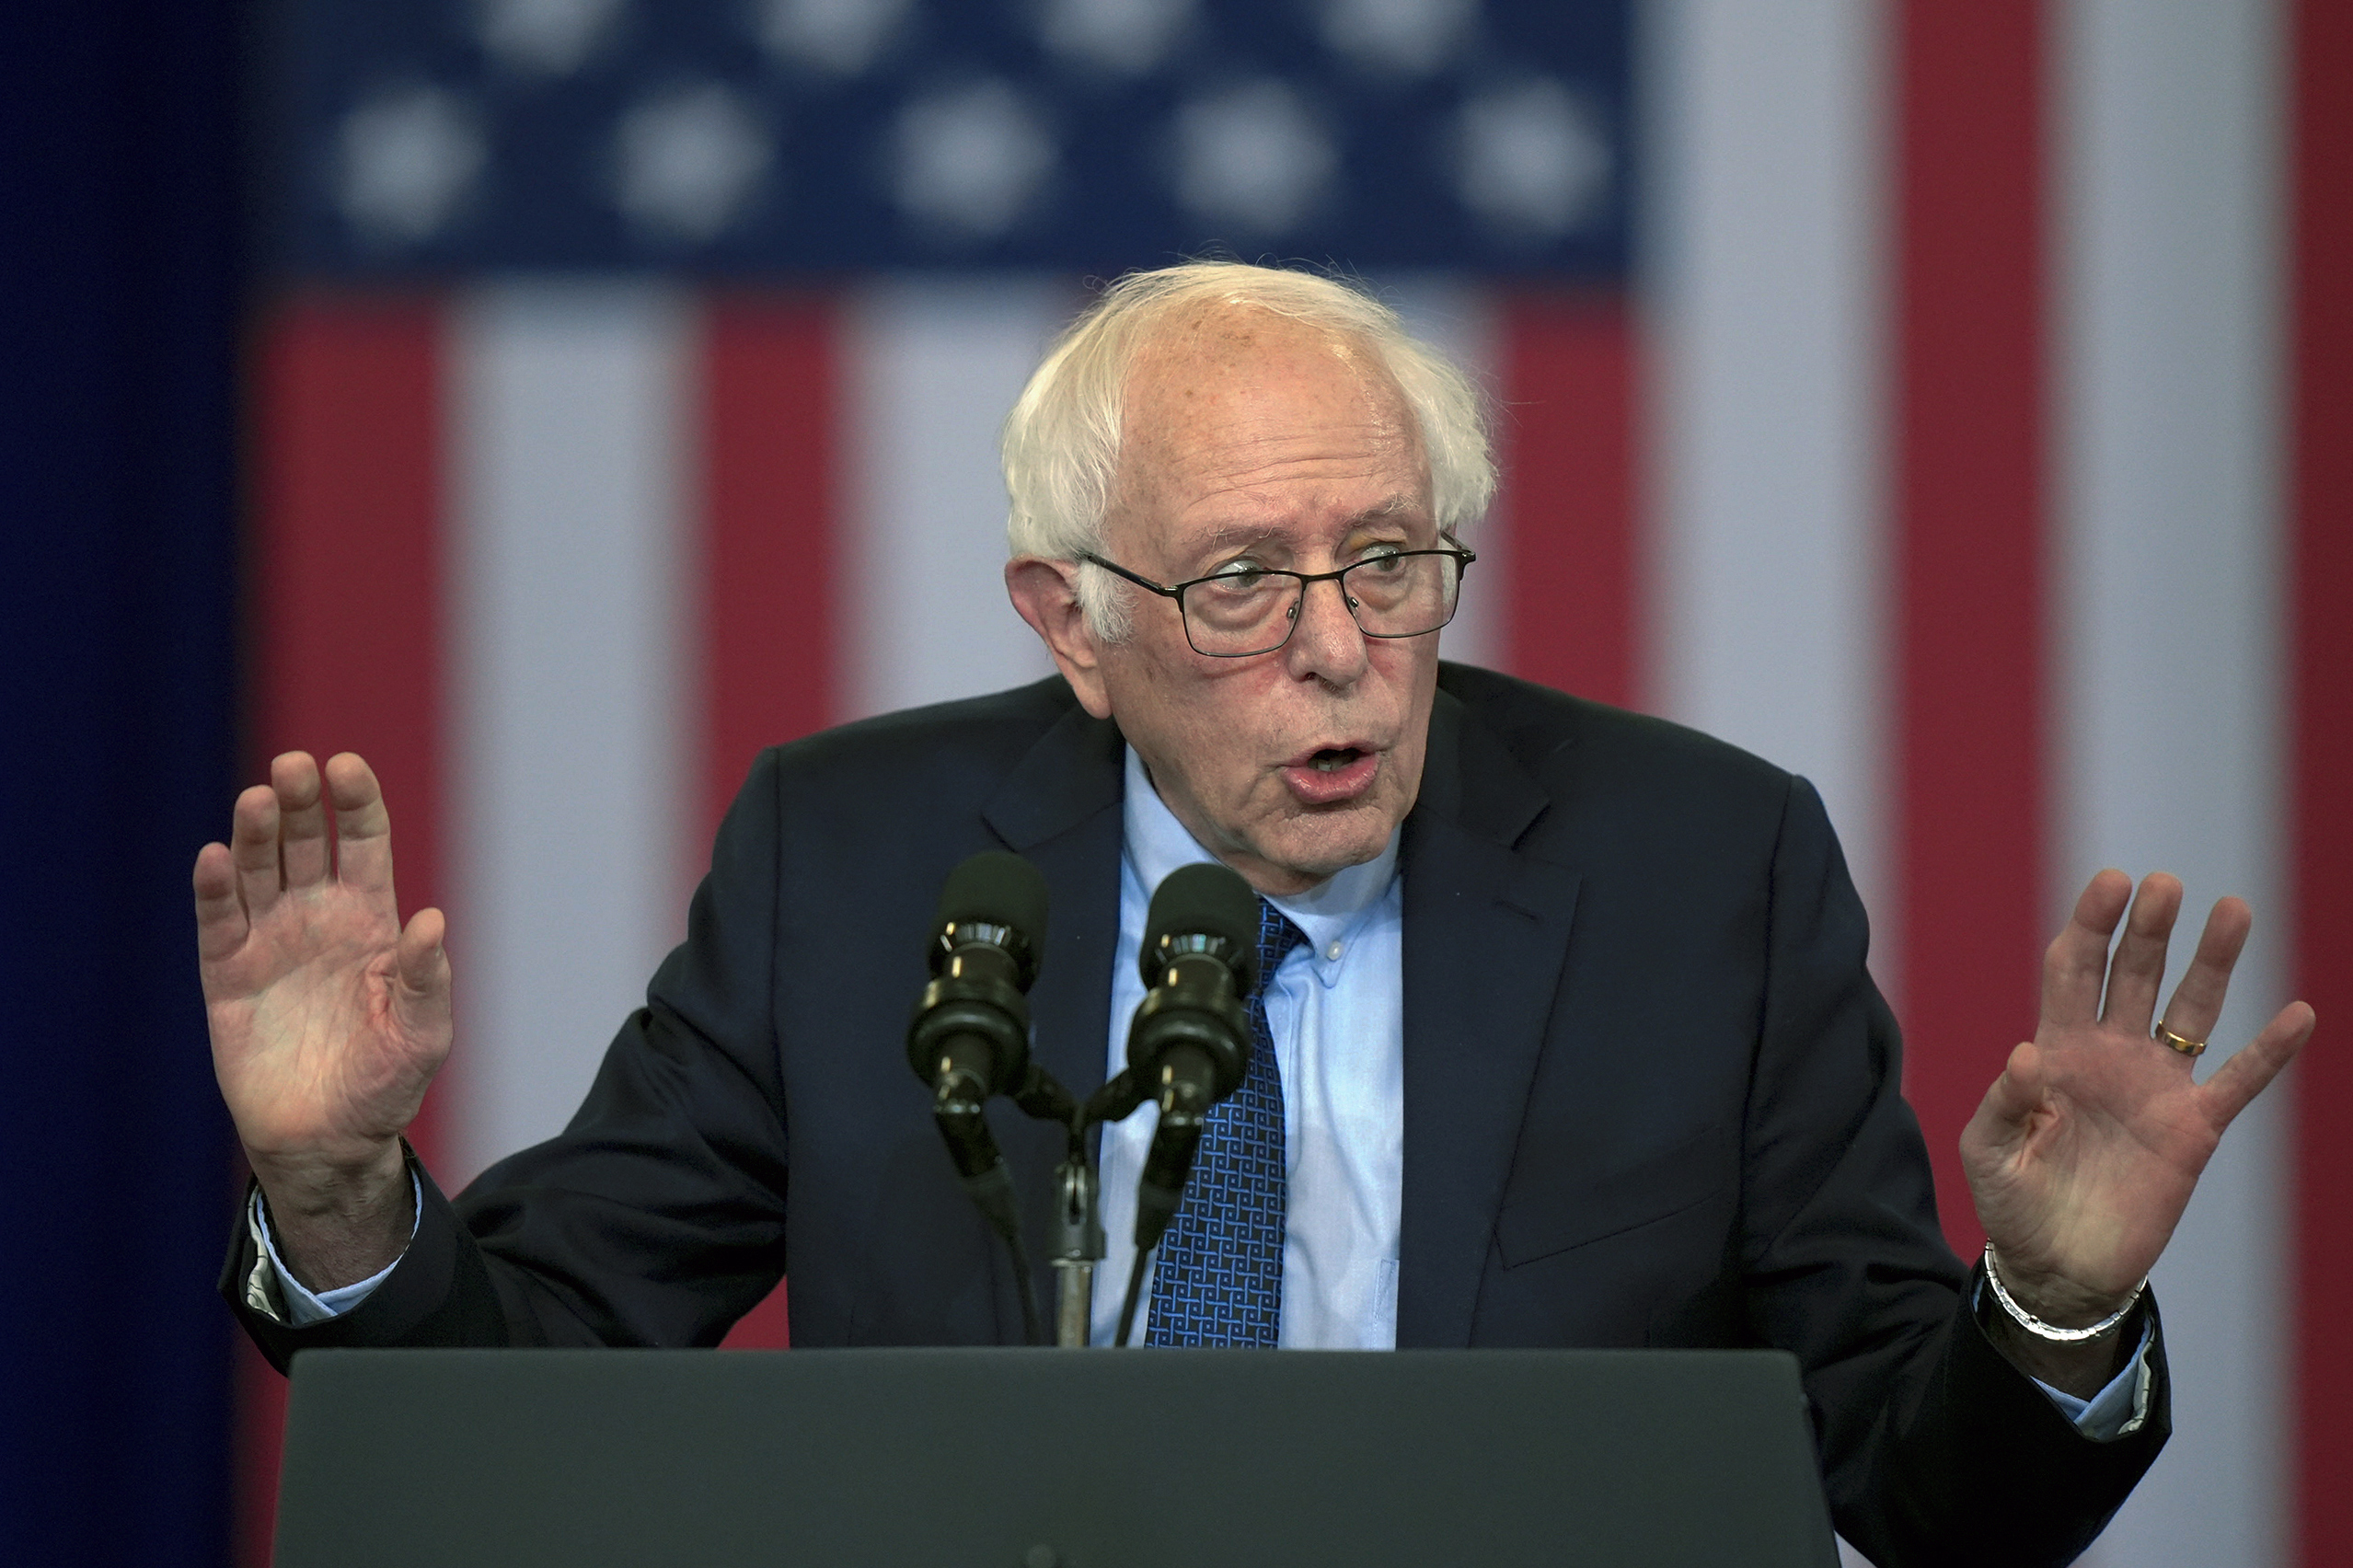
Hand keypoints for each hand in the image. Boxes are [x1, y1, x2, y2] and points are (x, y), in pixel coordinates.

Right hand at [193, 752, 451, 1287]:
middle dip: (301, 801)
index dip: (356, 802)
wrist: (328, 1139)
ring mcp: (270, 942)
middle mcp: (318, 919)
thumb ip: (426, 979)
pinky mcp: (227, 974)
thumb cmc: (386, 1084)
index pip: (364, 844)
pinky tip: (215, 857)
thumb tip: (433, 921)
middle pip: (307, 843)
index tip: (346, 766)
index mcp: (371, 921)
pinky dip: (214, 888)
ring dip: (257, 831)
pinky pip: (218, 921)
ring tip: (259, 798)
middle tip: (293, 765)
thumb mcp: (422, 1035)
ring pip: (258, 869)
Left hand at [1963, 870, 2313, 1344]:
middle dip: (2149, 929)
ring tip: (2233, 909)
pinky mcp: (2193, 1129)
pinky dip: (2269, 1051)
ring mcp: (2156, 1087)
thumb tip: (2028, 1055)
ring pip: (2191, 1011)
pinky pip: (2238, 1082)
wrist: (2056, 1267)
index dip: (2090, 925)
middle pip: (2134, 974)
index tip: (2111, 883)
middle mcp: (2110, 1055)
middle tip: (2166, 884)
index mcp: (2056, 1048)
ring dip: (2212, 963)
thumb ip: (2004, 1103)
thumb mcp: (1988, 1152)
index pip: (2073, 969)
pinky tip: (2299, 1013)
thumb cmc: (2012, 1204)